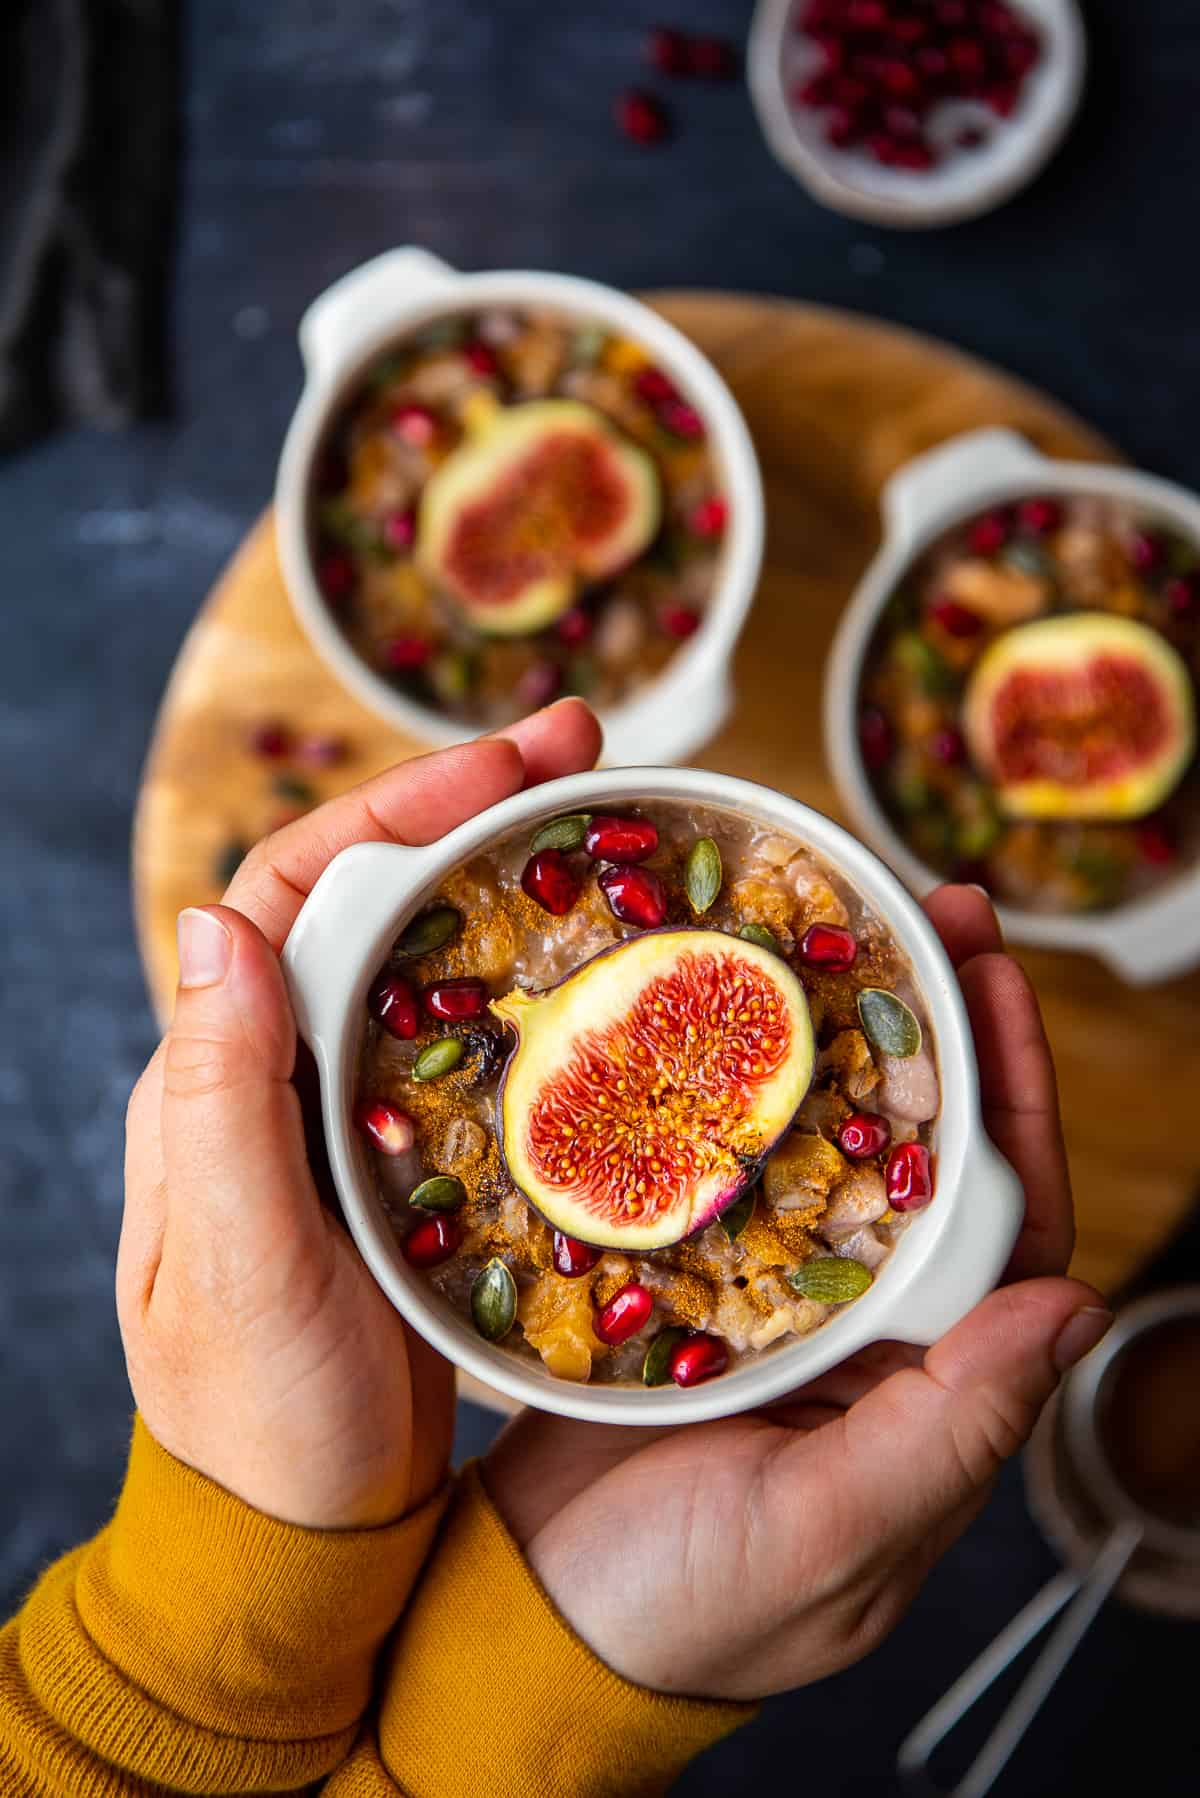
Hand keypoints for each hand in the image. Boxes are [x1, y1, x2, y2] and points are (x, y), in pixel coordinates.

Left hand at [118, 701, 601, 1529]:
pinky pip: (474, 1040)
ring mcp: (352, 1115)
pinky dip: (536, 982)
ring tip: (608, 820)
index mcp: (220, 1076)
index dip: (397, 807)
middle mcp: (280, 1073)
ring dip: (510, 879)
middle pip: (372, 898)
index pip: (299, 891)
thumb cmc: (256, 1417)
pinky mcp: (418, 1163)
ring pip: (429, 957)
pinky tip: (607, 969)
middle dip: (471, 809)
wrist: (300, 1539)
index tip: (507, 764)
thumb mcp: (233, 1262)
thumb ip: (221, 1098)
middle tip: (588, 752)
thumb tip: (213, 921)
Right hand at [485, 886, 1110, 1699]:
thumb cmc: (687, 1613)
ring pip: (825, 1142)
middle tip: (930, 911)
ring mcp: (769, 1297)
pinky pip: (723, 1164)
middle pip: (924, 1153)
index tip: (1002, 981)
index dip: (1018, 1097)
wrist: (522, 1627)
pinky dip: (731, 1084)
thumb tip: (1073, 1309)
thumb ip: (950, 1433)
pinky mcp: (679, 1280)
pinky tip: (714, 1010)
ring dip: (841, 1038)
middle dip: (940, 1029)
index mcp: (926, 1384)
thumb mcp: (830, 1539)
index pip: (1009, 1222)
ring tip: (837, 929)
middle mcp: (862, 1328)